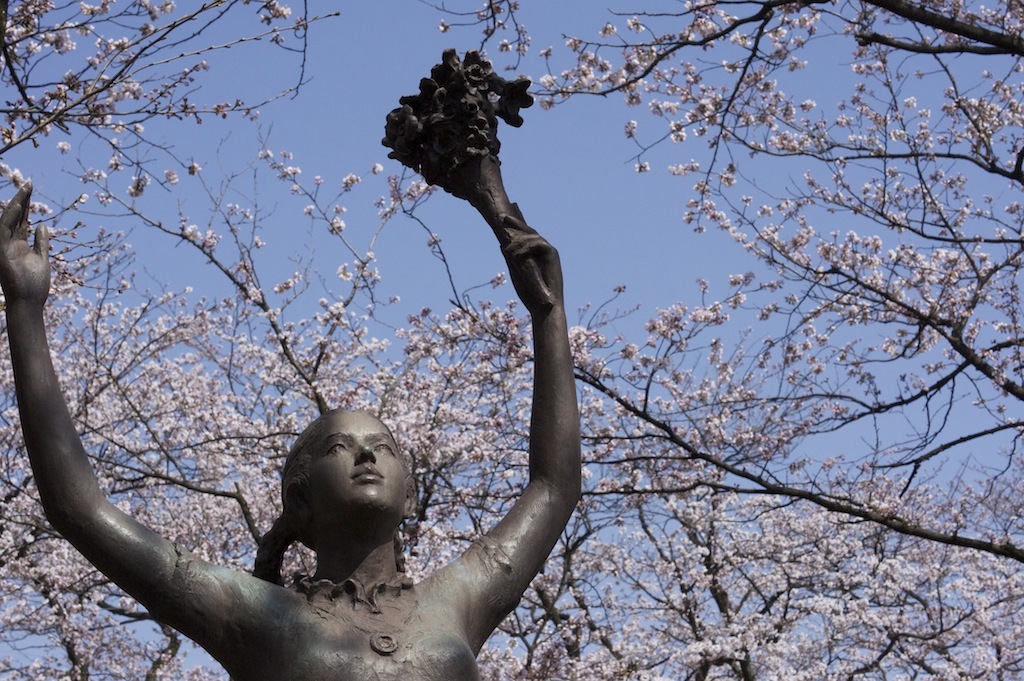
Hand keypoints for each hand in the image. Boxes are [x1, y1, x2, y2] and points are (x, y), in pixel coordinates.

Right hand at [0, 183, 49, 305]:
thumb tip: (43, 225)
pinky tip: (19, 207)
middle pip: (17, 217)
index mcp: (20, 245)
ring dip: (17, 206)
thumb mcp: (42, 258)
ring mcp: (5, 247)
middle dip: (22, 200)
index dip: (27, 205)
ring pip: (9, 221)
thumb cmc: (34, 285)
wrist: (28, 303)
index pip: (23, 220)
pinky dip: (10, 219)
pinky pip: (4, 231)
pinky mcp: (2, 253)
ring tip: (25, 190)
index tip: (32, 189)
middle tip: (29, 182)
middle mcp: (10, 243)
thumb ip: (42, 242)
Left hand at [500, 215, 562, 316]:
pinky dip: (527, 246)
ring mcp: (550, 252)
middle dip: (517, 223)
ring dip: (519, 241)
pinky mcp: (553, 255)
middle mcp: (544, 251)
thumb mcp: (517, 272)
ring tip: (509, 250)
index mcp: (536, 254)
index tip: (504, 219)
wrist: (543, 306)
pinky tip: (518, 254)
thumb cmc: (531, 293)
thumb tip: (502, 244)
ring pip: (533, 236)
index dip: (517, 225)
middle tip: (503, 218)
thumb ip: (512, 258)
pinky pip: (539, 243)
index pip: (526, 236)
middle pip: (530, 231)